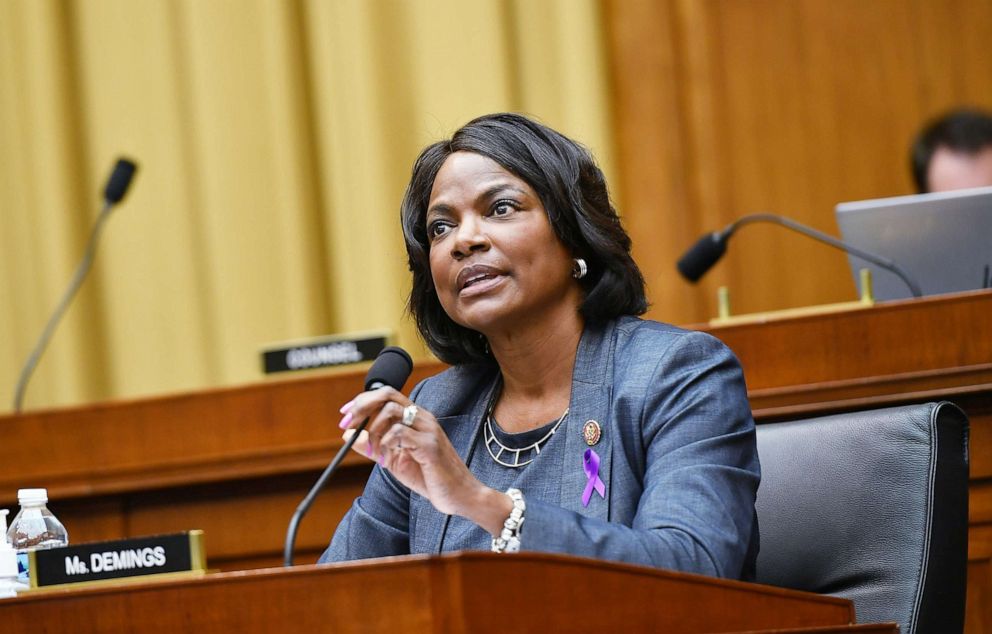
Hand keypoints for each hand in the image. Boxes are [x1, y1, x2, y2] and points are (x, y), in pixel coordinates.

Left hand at [337, 388, 511, 531]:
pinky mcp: (430, 446)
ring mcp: (428, 430)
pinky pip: (400, 433)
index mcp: (415, 418)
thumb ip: (374, 446)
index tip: (345, 414)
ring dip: (373, 432)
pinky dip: (385, 445)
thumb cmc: (430, 477)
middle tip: (348, 424)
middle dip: (362, 407)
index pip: (386, 395)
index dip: (362, 401)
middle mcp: (423, 418)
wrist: (459, 496)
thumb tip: (348, 436)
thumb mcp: (394, 460)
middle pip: (387, 394)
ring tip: (374, 454)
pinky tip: (386, 461)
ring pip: (391, 412)